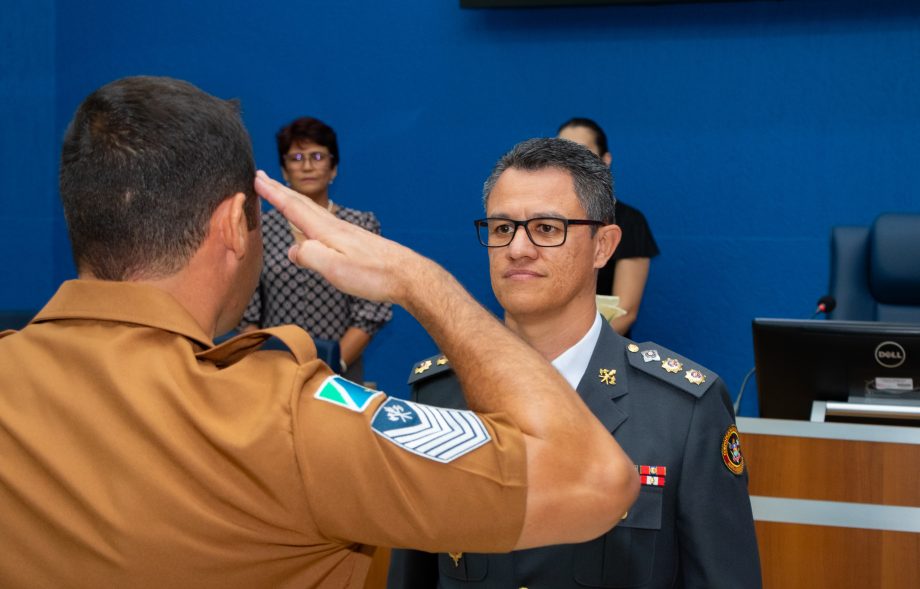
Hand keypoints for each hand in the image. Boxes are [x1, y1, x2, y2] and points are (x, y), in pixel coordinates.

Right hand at [254, 171, 421, 304]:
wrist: (408, 275)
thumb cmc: (374, 275)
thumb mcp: (336, 270)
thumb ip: (310, 257)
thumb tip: (293, 249)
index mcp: (327, 232)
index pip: (294, 209)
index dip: (273, 195)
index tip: (256, 180)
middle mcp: (336, 227)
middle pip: (302, 204)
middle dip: (280, 190)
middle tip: (262, 177)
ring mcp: (347, 233)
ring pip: (314, 211)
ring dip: (294, 200)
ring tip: (281, 194)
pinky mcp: (355, 242)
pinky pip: (324, 222)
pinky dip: (310, 215)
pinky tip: (313, 223)